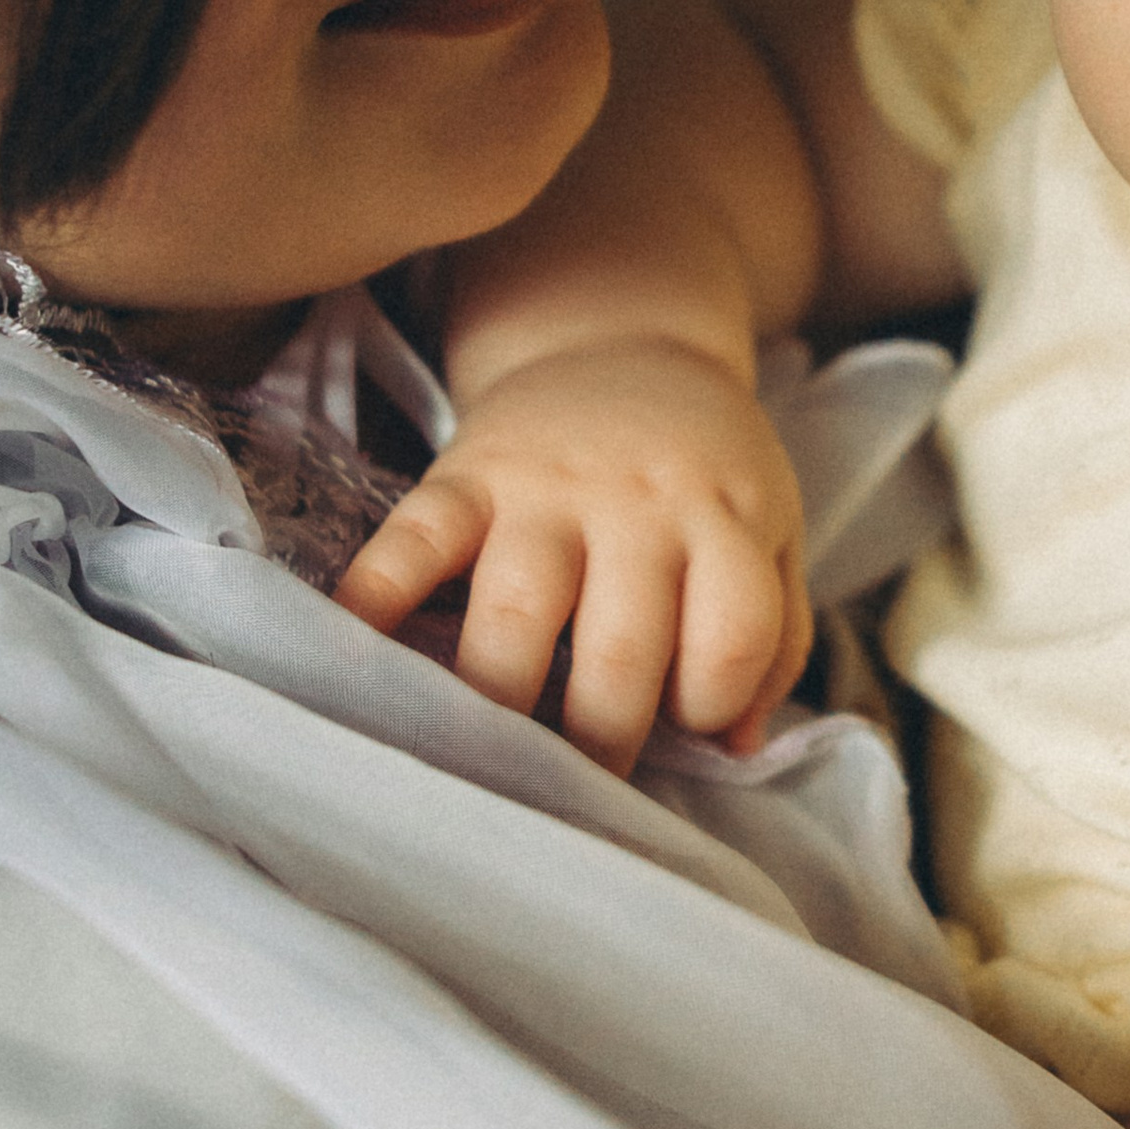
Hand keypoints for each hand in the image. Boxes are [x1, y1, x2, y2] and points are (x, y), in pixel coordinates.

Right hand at [335, 336, 811, 776]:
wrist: (622, 343)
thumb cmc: (705, 468)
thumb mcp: (771, 532)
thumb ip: (771, 639)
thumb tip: (737, 749)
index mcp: (725, 520)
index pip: (731, 637)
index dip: (710, 705)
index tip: (687, 727)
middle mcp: (637, 505)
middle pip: (622, 650)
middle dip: (601, 741)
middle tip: (582, 785)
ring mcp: (544, 489)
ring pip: (517, 612)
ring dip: (502, 701)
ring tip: (495, 757)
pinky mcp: (465, 476)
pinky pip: (414, 541)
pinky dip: (377, 597)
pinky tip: (358, 655)